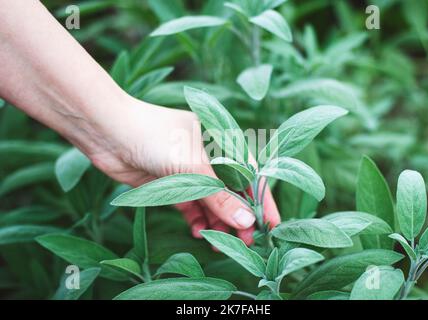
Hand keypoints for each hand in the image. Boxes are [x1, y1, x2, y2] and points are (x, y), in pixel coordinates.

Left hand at [86, 96, 280, 244]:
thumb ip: (219, 196)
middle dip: (239, 217)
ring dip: (218, 223)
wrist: (107, 132)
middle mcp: (208, 157)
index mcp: (221, 142)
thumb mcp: (193, 166)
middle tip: (245, 241)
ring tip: (220, 243)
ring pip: (212, 203)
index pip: (251, 174)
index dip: (262, 199)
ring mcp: (189, 172)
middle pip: (232, 192)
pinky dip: (197, 220)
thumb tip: (245, 220)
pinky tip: (199, 233)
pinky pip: (191, 207)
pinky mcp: (171, 185)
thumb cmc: (155, 136)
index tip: (271, 224)